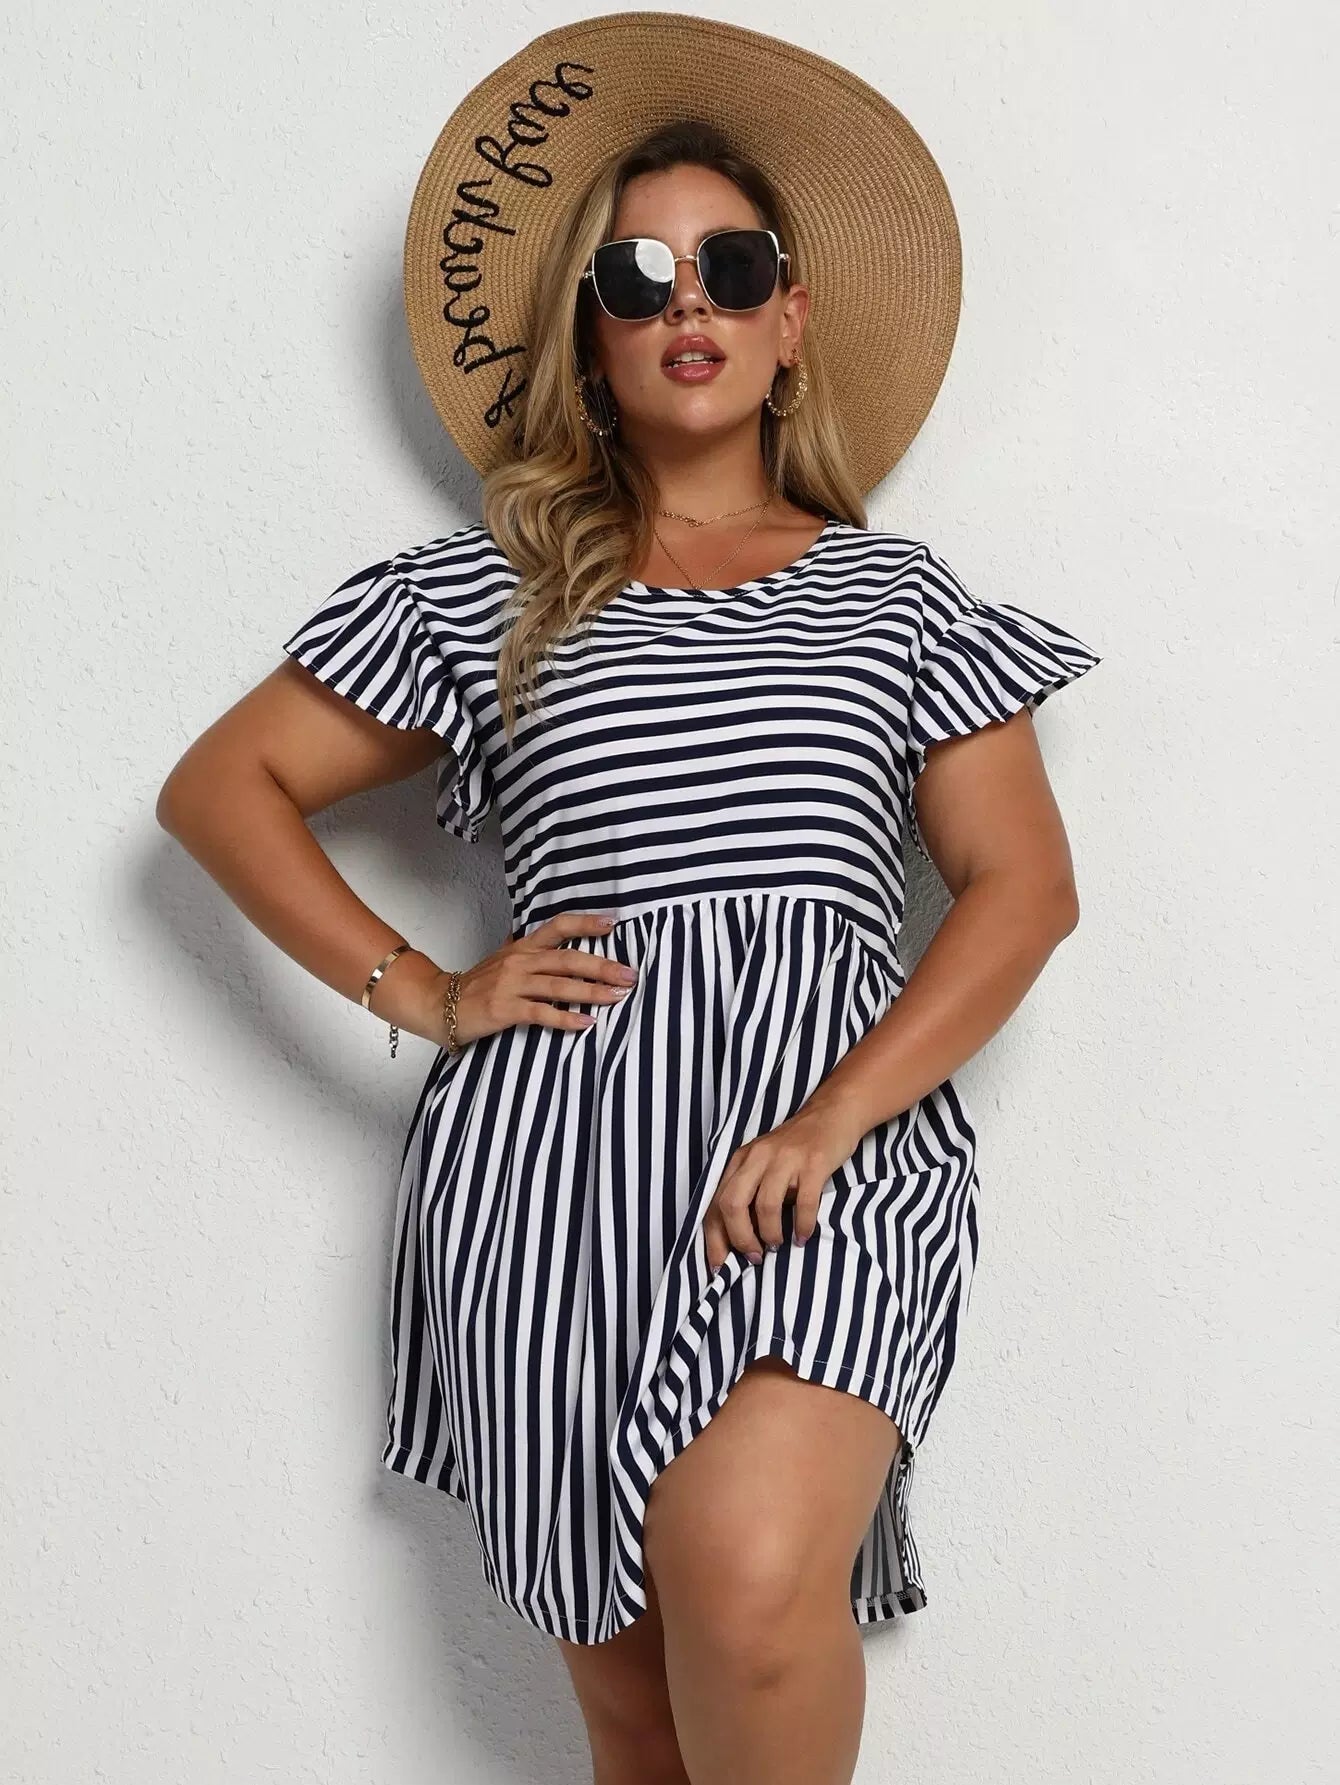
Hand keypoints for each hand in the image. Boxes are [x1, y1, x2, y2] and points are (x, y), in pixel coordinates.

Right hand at [432, 911, 638, 1047]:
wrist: (439, 1003)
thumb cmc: (477, 985)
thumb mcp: (504, 960)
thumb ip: (530, 951)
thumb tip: (555, 939)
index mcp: (522, 947)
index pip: (558, 927)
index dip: (585, 924)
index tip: (612, 924)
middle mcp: (520, 961)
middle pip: (568, 958)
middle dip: (602, 966)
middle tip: (629, 974)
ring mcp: (512, 985)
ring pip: (559, 985)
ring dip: (592, 992)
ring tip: (617, 997)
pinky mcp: (505, 1009)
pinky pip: (541, 1012)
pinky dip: (566, 1018)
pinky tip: (586, 1023)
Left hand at [702, 1095, 869, 1270]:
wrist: (831, 1115)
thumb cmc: (795, 1148)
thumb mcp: (763, 1164)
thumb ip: (749, 1193)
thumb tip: (739, 1240)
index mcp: (740, 1160)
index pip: (716, 1202)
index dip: (714, 1238)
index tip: (719, 1266)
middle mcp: (757, 1157)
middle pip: (733, 1203)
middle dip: (740, 1238)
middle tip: (754, 1256)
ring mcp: (785, 1159)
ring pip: (765, 1205)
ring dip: (770, 1233)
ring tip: (778, 1245)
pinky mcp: (813, 1163)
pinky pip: (803, 1202)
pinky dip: (802, 1225)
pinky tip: (803, 1236)